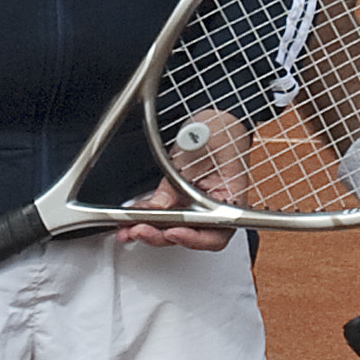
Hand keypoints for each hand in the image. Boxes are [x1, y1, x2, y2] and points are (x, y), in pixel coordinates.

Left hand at [116, 111, 242, 249]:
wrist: (216, 120)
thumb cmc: (221, 132)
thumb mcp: (197, 152)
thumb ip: (178, 181)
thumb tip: (159, 207)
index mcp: (231, 199)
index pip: (217, 234)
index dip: (194, 238)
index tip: (172, 231)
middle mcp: (214, 209)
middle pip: (191, 236)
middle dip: (162, 236)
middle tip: (141, 229)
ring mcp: (197, 206)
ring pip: (174, 230)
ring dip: (150, 232)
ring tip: (129, 229)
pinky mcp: (181, 200)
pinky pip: (164, 216)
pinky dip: (147, 219)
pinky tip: (130, 221)